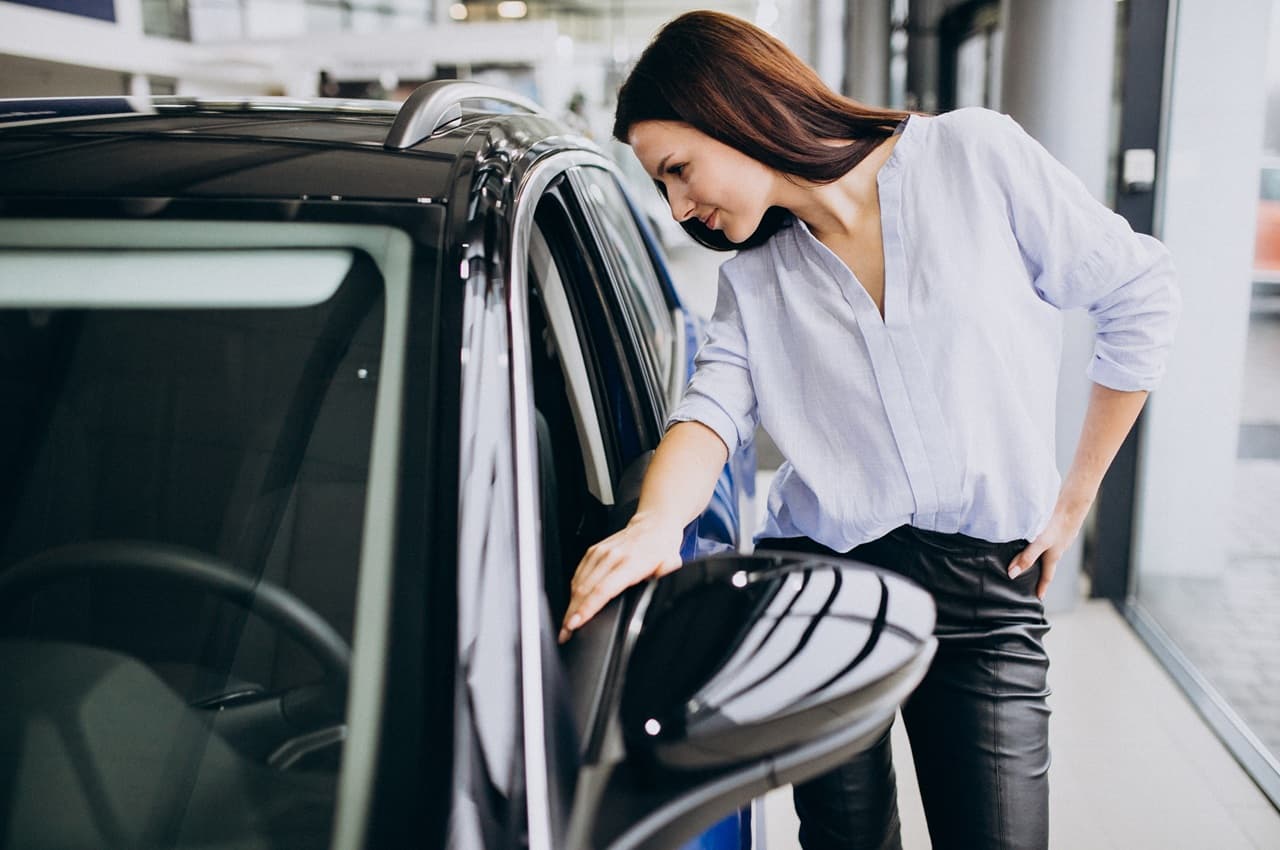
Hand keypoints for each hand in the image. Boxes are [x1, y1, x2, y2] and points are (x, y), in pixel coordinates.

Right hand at [559, 513, 682, 642]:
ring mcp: (600, 553)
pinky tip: (571, 604)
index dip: (587, 608)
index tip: (575, 623)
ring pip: (578, 582)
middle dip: (572, 613)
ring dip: (570, 605)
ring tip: (565, 624)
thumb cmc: (661, 547)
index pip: (603, 589)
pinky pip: (578, 573)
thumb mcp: (671, 564)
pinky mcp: (593, 551)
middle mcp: (612, 556)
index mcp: (630, 563)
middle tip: (565, 633)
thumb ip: (666, 576)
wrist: (653, 524)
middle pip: (585, 589)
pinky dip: (572, 591)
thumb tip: (663, 587)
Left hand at [1007, 499, 1090, 599]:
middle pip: (1046, 564)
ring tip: (1029, 557)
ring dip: (1039, 555)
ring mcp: (1060, 538)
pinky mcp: (1058, 526)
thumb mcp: (1040, 543)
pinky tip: (1035, 534)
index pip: (1047, 577)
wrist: (1073, 503)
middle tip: (1031, 580)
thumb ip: (1026, 557)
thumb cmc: (1057, 524)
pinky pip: (1048, 538)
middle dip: (1039, 572)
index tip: (1038, 598)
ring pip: (1047, 550)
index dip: (1041, 588)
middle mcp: (1058, 548)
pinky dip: (1041, 541)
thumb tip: (1012, 574)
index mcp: (1053, 556)